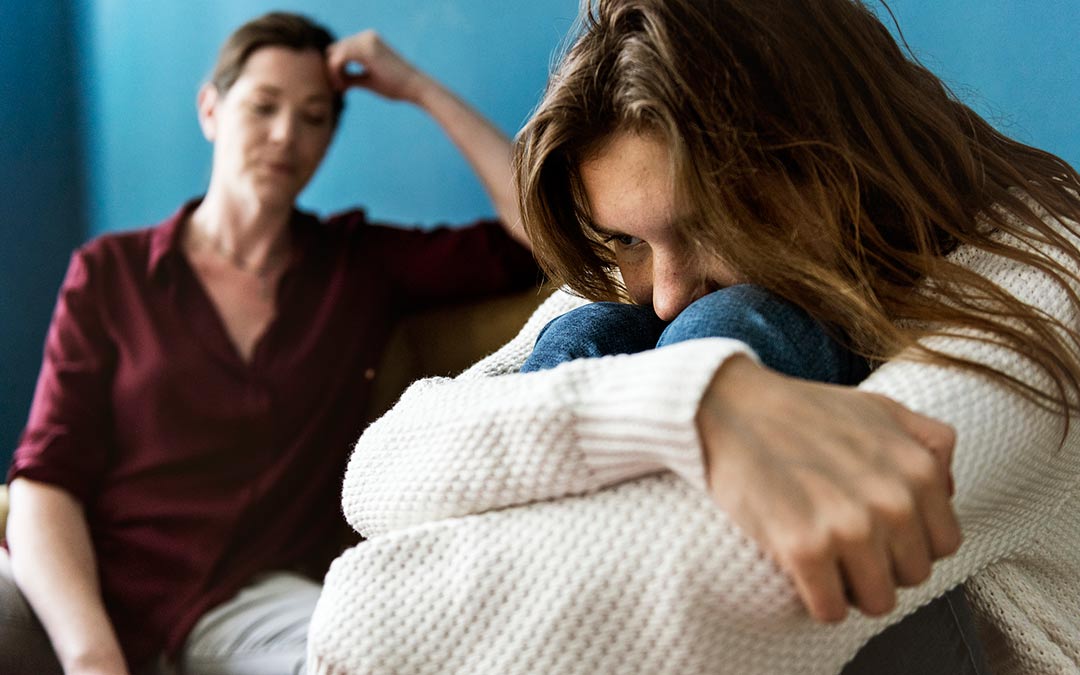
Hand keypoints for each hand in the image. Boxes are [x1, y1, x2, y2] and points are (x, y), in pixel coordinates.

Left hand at [326, 30, 428, 102]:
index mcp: (368, 40)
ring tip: (342, 89)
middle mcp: (366, 36)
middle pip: (334, 49)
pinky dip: (336, 73)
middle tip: (341, 89)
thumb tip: (333, 80)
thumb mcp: (368, 79)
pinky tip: (344, 87)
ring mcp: (366, 40)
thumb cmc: (395, 86)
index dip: (335, 68)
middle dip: (332, 70)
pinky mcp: (365, 49)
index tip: (342, 87)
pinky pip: (339, 59)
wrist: (415, 87)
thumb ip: (351, 76)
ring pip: (334, 54)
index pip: (340, 49)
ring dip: (333, 73)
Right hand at [696, 356, 960, 622]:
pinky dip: (816, 600)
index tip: (876, 531)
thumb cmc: (801, 409)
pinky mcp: (804, 549)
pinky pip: (830, 610)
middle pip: (910, 577)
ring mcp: (849, 527)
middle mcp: (893, 502)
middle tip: (843, 542)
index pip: (943, 544)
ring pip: (876, 601)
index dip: (907, 541)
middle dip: (880, 564)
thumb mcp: (880, 407)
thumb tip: (947, 490)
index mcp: (918, 470)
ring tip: (824, 559)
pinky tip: (800, 571)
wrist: (729, 406)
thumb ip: (930, 442)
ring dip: (850, 588)